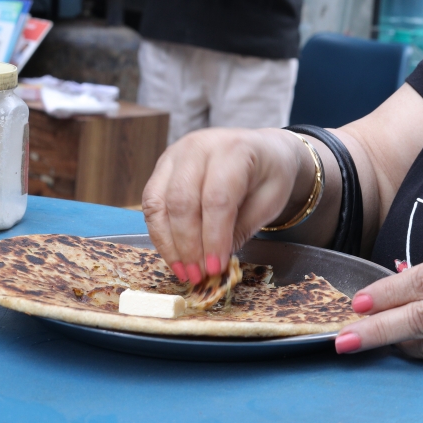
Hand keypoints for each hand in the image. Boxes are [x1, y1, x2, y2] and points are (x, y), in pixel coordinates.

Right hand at [141, 127, 304, 283]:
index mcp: (234, 149)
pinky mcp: (163, 166)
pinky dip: (160, 232)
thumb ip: (242, 228)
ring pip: (159, 203)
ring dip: (169, 243)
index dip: (214, 238)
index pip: (217, 198)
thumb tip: (214, 263)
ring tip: (184, 271)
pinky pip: (151, 203)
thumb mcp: (270, 201)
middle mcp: (199, 146)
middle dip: (188, 245)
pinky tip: (174, 255)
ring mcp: (176, 154)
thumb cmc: (269, 174)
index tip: (216, 268)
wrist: (262, 149)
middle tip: (198, 275)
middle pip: (182, 201)